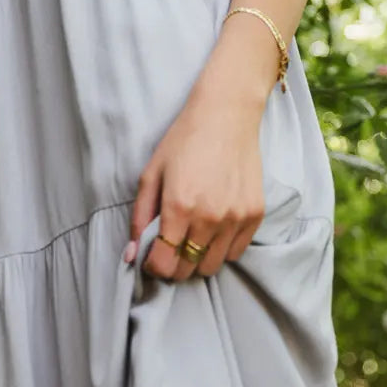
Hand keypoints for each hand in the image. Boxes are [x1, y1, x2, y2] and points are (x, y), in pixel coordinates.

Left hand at [125, 89, 264, 281]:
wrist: (226, 115)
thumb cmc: (183, 140)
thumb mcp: (151, 173)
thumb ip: (140, 216)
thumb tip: (131, 254)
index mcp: (179, 207)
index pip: (164, 264)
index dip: (153, 266)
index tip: (151, 257)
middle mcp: (209, 218)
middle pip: (187, 270)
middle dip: (173, 264)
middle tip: (170, 244)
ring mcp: (235, 219)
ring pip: (212, 266)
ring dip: (197, 258)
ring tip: (192, 235)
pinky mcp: (255, 216)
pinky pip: (235, 253)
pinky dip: (221, 248)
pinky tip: (213, 228)